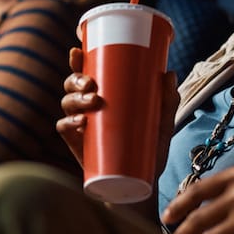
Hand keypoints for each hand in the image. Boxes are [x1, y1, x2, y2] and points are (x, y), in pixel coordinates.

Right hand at [57, 47, 176, 174]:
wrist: (143, 184)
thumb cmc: (150, 150)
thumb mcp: (162, 123)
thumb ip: (167, 101)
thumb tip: (169, 73)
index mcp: (104, 95)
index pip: (86, 72)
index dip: (77, 60)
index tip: (78, 49)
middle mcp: (89, 107)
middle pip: (72, 84)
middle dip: (76, 78)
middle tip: (92, 83)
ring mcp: (81, 126)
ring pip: (67, 103)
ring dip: (75, 98)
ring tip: (93, 101)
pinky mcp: (77, 144)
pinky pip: (64, 128)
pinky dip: (68, 122)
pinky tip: (81, 121)